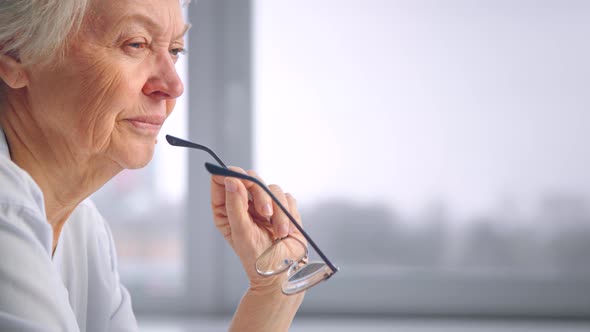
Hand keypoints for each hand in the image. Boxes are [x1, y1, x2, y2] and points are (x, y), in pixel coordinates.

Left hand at [210, 167, 304, 291]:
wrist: (281, 272)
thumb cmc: (256, 258)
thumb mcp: (241, 232)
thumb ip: (235, 205)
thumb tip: (231, 179)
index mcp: (226, 208)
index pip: (222, 179)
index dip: (231, 175)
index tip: (242, 181)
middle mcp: (244, 203)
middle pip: (250, 178)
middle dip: (260, 194)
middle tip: (265, 213)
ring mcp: (264, 204)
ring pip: (272, 188)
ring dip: (278, 211)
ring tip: (279, 233)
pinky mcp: (283, 208)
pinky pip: (287, 197)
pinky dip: (288, 214)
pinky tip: (285, 231)